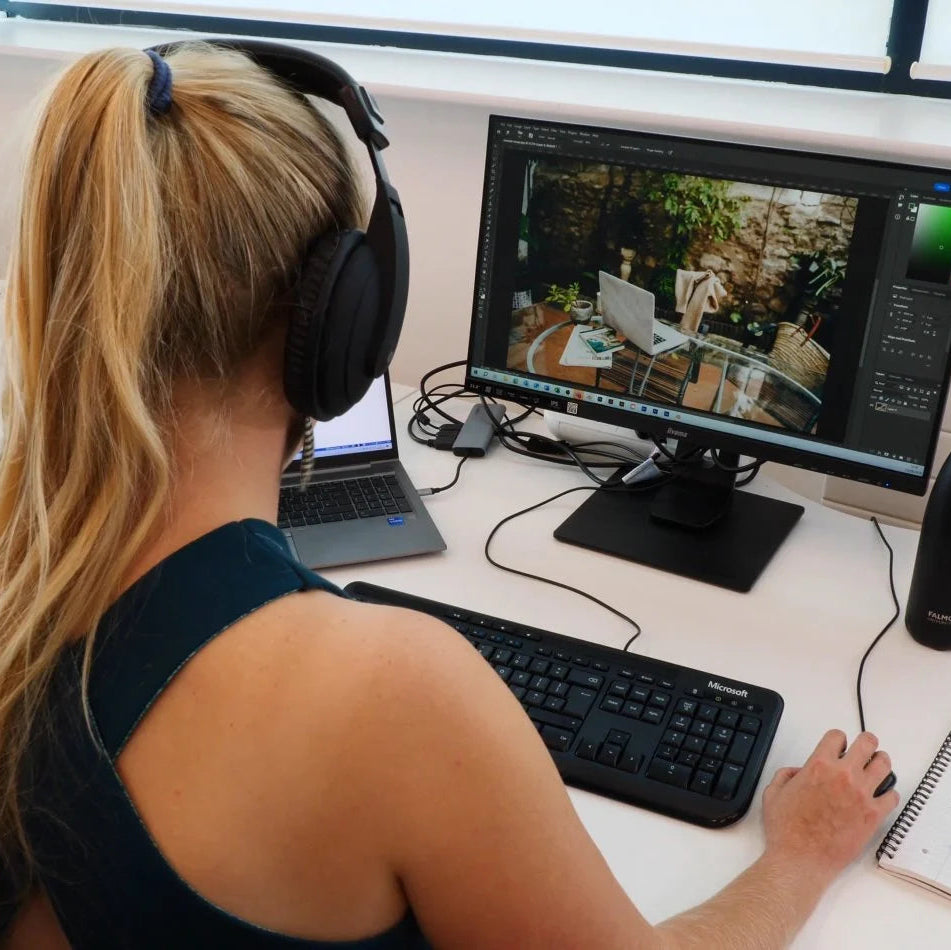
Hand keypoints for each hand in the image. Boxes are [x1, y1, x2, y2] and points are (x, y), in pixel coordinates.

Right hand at [761, 729, 899, 881]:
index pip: (837, 736)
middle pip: (868, 743)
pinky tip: (879, 797)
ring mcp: (862, 795)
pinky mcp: (874, 815)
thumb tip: (799, 772)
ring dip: (880, 764)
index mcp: (818, 765)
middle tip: (864, 750)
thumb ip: (786, 775)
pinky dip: (888, 794)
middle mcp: (843, 775)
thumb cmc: (786, 829)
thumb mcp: (773, 793)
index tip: (838, 747)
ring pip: (885, 765)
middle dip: (866, 743)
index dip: (837, 740)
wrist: (800, 859)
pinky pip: (893, 796)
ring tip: (875, 770)